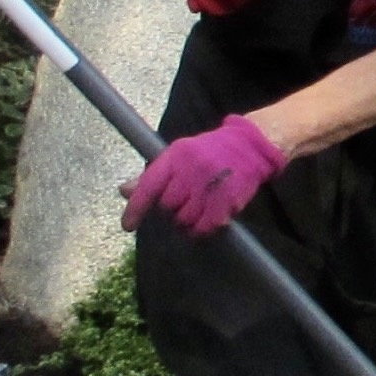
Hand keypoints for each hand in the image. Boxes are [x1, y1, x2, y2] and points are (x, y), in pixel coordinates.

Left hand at [119, 115, 288, 237]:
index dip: (135, 208)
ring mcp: (211, 184)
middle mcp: (192, 168)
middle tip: (183, 205)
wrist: (251, 145)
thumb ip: (152, 176)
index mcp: (176, 155)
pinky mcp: (228, 198)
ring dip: (187, 223)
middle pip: (167, 206)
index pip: (148, 185)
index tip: (128, 225)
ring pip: (185, 219)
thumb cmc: (211, 151)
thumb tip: (124, 191)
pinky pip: (205, 226)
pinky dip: (201, 230)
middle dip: (171, 211)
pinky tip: (205, 224)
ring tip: (196, 213)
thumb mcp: (178, 156)